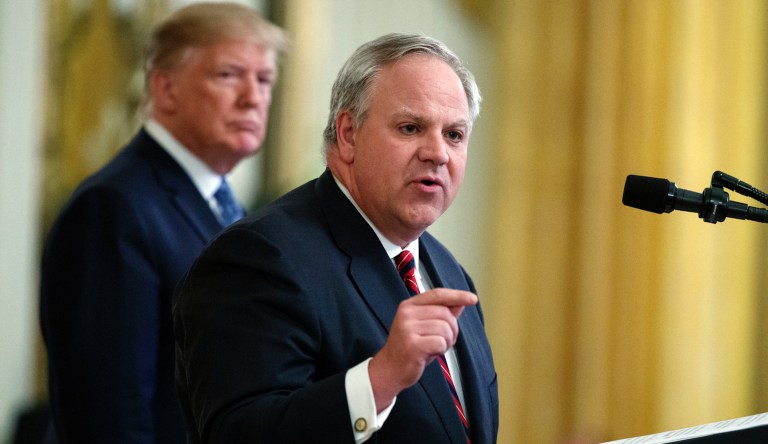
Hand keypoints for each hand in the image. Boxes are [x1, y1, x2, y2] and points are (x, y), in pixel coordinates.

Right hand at [368, 288, 476, 411]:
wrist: (390, 370)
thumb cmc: (410, 348)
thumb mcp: (425, 327)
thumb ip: (441, 313)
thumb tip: (460, 302)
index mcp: (409, 305)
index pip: (437, 294)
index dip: (457, 295)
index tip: (472, 298)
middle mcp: (407, 313)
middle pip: (445, 313)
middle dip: (452, 329)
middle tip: (443, 341)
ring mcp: (408, 328)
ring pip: (445, 328)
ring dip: (447, 341)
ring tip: (435, 348)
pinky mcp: (412, 344)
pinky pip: (441, 342)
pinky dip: (441, 350)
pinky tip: (430, 353)